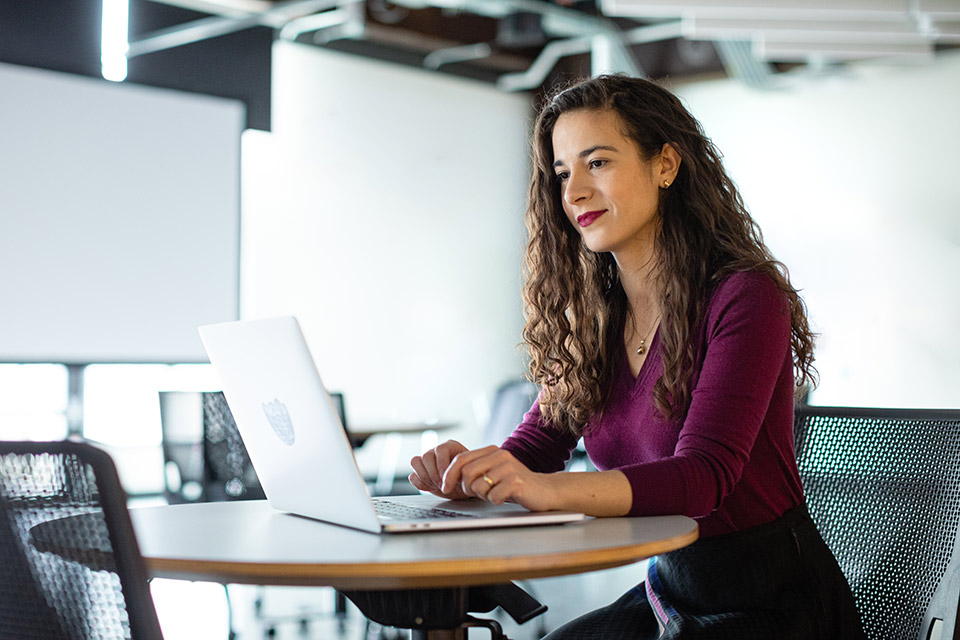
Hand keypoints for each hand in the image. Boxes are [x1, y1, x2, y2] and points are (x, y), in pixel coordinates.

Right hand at [409, 440, 471, 499]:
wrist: (466, 487)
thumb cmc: (469, 477)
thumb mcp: (468, 472)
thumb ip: (459, 470)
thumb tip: (447, 476)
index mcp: (450, 446)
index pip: (440, 449)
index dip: (442, 464)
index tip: (446, 478)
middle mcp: (436, 451)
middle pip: (426, 456)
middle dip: (433, 474)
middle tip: (442, 484)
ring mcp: (427, 461)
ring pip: (416, 462)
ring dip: (425, 477)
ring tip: (437, 486)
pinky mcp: (420, 473)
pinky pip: (412, 476)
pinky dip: (420, 484)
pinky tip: (432, 488)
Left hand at [440, 446, 558, 511]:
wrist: (544, 490)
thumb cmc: (514, 484)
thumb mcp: (493, 471)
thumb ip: (474, 469)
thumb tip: (446, 477)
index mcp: (491, 451)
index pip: (461, 459)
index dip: (448, 475)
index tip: (445, 488)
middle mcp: (499, 455)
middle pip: (466, 473)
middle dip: (467, 488)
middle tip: (479, 493)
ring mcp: (508, 468)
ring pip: (478, 486)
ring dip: (483, 496)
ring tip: (496, 493)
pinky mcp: (516, 482)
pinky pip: (493, 496)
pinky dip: (495, 500)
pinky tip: (505, 497)